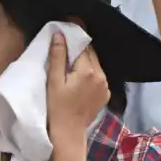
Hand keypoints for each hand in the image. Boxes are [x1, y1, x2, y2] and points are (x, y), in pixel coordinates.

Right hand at [47, 34, 109, 148]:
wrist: (69, 132)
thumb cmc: (57, 107)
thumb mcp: (54, 81)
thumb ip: (58, 56)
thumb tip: (59, 34)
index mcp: (88, 71)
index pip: (83, 46)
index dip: (74, 38)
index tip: (68, 28)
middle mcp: (101, 76)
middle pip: (91, 54)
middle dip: (80, 49)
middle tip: (67, 47)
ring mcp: (106, 86)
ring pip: (96, 64)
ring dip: (85, 61)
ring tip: (72, 65)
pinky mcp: (106, 94)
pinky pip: (99, 76)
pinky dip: (90, 74)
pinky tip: (79, 80)